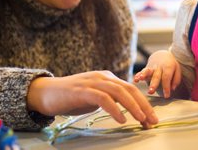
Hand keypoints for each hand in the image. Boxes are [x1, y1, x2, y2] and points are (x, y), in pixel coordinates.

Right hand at [27, 70, 157, 126]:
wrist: (45, 93)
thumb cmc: (70, 97)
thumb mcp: (94, 97)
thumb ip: (109, 99)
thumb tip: (125, 109)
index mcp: (107, 78)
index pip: (131, 89)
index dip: (143, 103)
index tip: (151, 118)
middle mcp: (103, 77)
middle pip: (129, 89)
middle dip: (144, 105)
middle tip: (152, 120)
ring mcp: (93, 82)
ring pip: (119, 92)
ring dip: (133, 106)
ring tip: (141, 119)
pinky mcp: (82, 90)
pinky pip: (103, 99)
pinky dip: (114, 109)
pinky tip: (121, 119)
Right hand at [133, 50, 180, 97]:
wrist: (162, 55)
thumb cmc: (171, 65)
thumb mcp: (177, 69)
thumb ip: (176, 79)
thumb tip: (172, 88)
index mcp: (168, 67)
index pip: (166, 77)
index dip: (166, 87)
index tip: (166, 96)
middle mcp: (159, 67)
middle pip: (156, 76)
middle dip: (153, 84)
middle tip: (151, 92)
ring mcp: (151, 67)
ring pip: (147, 71)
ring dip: (143, 75)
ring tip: (140, 79)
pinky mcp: (146, 68)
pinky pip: (141, 71)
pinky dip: (138, 75)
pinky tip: (135, 80)